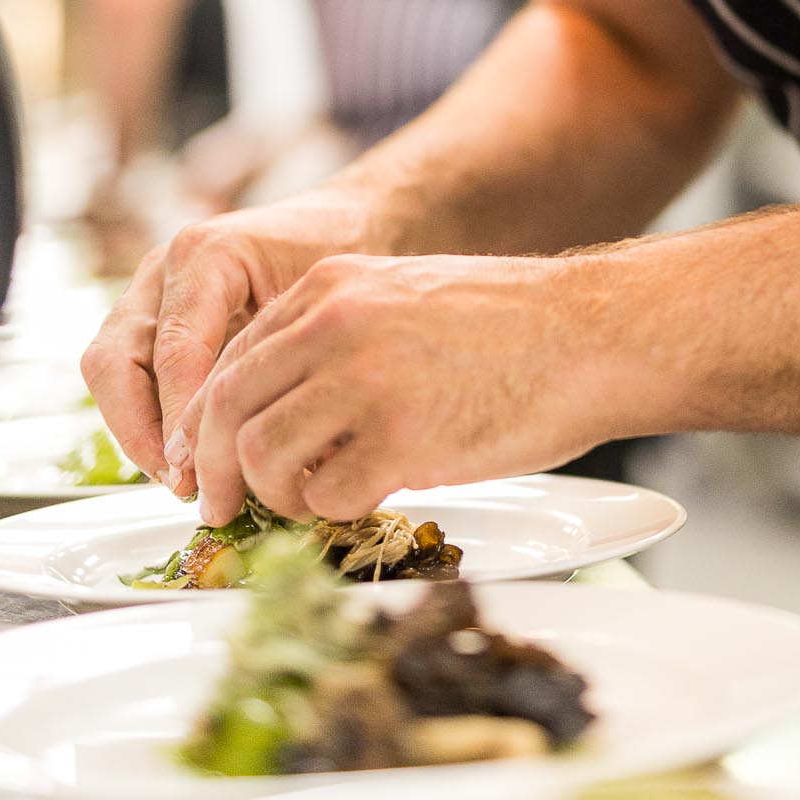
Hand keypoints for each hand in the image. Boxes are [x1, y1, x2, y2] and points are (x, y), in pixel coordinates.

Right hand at [81, 188, 382, 493]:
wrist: (344, 221)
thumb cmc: (342, 257)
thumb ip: (286, 361)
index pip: (174, 350)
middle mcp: (165, 269)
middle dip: (140, 432)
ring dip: (136, 431)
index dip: (180, 418)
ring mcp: (150, 291)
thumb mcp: (325, 306)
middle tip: (181, 482)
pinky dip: (145, 418)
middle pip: (114, 361)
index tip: (200, 470)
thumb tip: (262, 448)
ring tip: (181, 479)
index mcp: (207, 255)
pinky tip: (185, 455)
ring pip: (108, 370)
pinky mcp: (151, 315)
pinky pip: (125, 373)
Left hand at [179, 251, 615, 525]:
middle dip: (214, 472)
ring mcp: (367, 380)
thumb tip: (276, 413)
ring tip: (313, 502)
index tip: (208, 463)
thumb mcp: (403, 300)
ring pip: (264, 458)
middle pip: (228, 410)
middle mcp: (336, 324)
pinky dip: (333, 513)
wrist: (591, 334)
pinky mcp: (403, 439)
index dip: (209, 423)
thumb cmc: (509, 327)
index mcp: (331, 285)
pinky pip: (327, 496)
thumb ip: (335, 340)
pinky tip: (365, 501)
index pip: (231, 360)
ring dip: (278, 496)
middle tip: (222, 509)